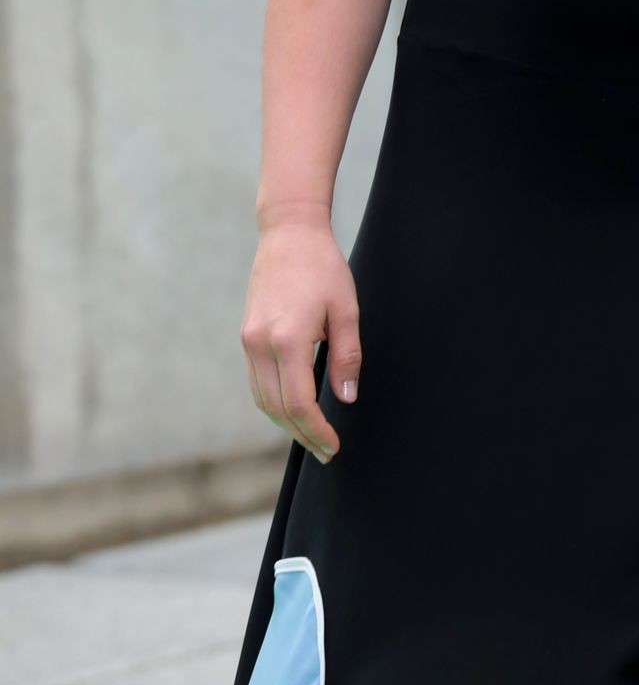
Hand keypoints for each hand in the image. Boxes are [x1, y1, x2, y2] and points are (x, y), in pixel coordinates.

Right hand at [240, 213, 361, 464]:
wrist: (289, 233)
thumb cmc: (323, 267)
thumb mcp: (346, 309)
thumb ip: (347, 356)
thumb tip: (346, 398)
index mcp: (287, 339)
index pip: (299, 404)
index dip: (317, 430)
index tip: (334, 445)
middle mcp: (260, 344)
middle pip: (277, 409)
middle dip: (302, 435)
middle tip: (326, 451)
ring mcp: (248, 341)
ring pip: (262, 400)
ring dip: (286, 424)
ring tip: (312, 436)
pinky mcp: (246, 336)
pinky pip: (256, 382)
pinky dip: (273, 402)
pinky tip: (293, 408)